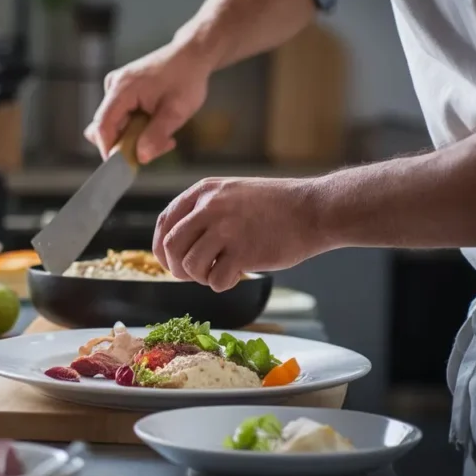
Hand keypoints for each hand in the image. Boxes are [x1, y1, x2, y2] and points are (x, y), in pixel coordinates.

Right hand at [84, 41, 209, 163]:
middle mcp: (113, 87)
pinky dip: (138, 126)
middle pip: (108, 128)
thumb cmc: (186, 78)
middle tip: (158, 146)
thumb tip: (140, 157)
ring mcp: (117, 88)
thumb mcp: (176, 111)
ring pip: (117, 125)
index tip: (122, 166)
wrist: (192, 55)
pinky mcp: (123, 91)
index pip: (102, 126)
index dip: (108, 149)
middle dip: (129, 144)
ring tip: (165, 134)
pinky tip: (159, 123)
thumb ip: (157, 135)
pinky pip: (123, 117)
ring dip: (137, 136)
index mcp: (122, 89)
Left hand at [153, 177, 327, 291]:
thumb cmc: (276, 205)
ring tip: (219, 272)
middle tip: (193, 275)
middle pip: (171, 247)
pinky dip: (222, 284)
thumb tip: (177, 243)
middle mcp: (210, 207)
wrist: (314, 209)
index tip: (169, 261)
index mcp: (204, 191)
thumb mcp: (233, 193)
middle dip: (176, 268)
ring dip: (201, 277)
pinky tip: (237, 275)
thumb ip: (205, 211)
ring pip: (190, 266)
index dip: (161, 248)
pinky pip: (215, 280)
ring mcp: (226, 229)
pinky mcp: (243, 252)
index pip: (165, 223)